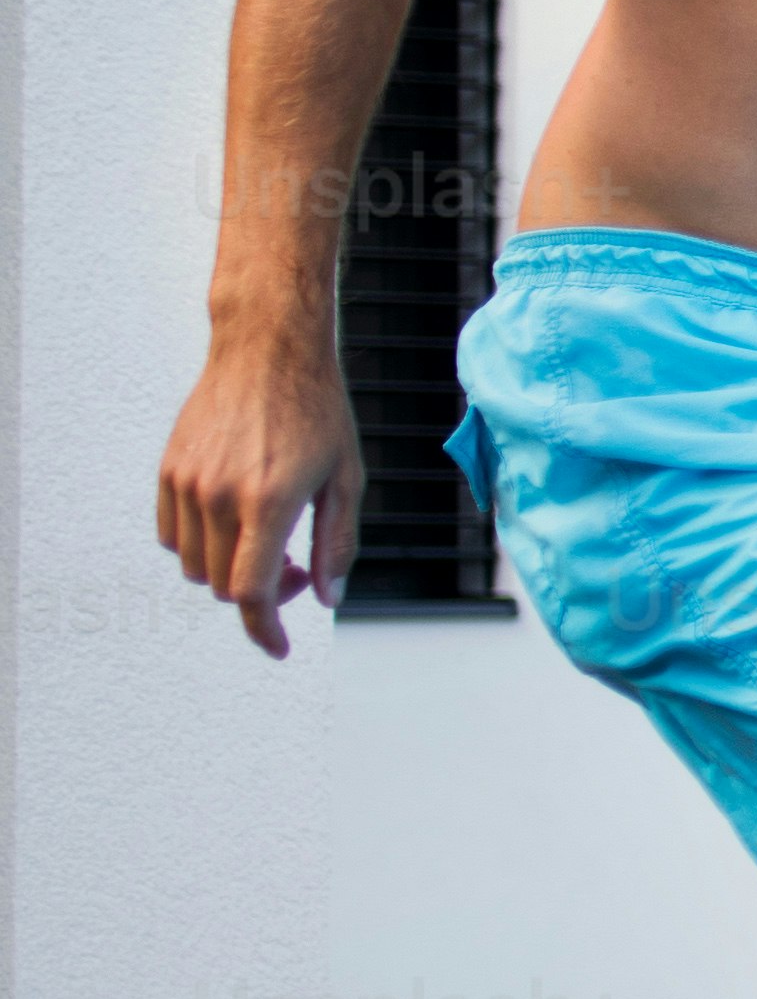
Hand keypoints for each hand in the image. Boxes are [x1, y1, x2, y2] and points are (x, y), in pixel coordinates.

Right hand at [153, 339, 356, 658]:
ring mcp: (186, 483)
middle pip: (223, 585)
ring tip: (269, 538)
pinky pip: (171, 535)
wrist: (268, 351)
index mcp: (267, 502)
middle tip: (298, 567)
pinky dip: (201, 544)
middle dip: (262, 593)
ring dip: (228, 569)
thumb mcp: (346, 479)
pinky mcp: (168, 471)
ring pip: (193, 565)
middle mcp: (218, 496)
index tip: (278, 647)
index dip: (264, 629)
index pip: (251, 593)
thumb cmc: (317, 409)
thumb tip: (326, 596)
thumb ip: (337, 543)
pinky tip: (235, 521)